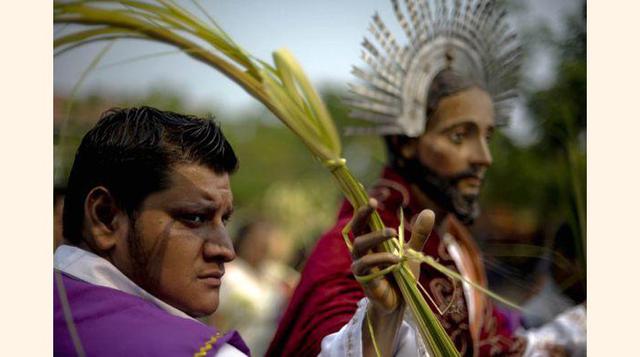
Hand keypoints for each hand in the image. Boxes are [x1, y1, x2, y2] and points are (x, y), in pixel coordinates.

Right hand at [350, 198, 434, 355]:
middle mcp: (362, 251)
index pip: (364, 221)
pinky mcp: (364, 278)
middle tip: (373, 204)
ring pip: (359, 245)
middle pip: (355, 228)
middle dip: (362, 214)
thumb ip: (418, 234)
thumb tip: (429, 212)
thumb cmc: (401, 275)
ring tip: (393, 233)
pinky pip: (366, 265)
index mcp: (372, 241)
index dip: (365, 209)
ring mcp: (361, 264)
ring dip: (375, 236)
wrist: (400, 302)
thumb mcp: (412, 252)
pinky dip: (381, 259)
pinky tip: (396, 260)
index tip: (374, 199)